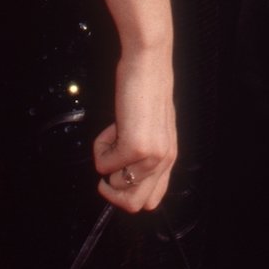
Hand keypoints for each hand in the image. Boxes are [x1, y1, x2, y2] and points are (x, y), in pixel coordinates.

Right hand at [93, 49, 176, 213]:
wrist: (147, 63)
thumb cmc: (146, 88)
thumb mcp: (153, 126)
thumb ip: (146, 151)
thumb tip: (124, 171)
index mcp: (169, 156)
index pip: (152, 199)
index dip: (129, 193)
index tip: (117, 174)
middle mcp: (163, 160)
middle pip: (134, 205)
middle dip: (113, 191)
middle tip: (106, 164)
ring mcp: (150, 156)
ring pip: (116, 186)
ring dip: (106, 163)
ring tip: (113, 134)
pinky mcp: (134, 147)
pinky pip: (103, 164)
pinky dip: (99, 146)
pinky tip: (112, 124)